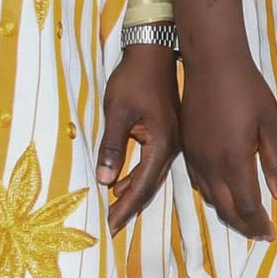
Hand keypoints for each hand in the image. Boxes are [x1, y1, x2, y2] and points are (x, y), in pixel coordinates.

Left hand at [96, 43, 180, 230]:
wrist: (154, 52)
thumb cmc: (133, 79)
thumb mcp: (117, 112)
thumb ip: (112, 147)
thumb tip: (104, 180)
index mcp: (162, 143)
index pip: (142, 185)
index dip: (126, 206)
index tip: (111, 225)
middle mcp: (172, 147)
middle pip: (150, 185)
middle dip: (130, 206)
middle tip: (112, 225)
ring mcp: (172, 141)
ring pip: (152, 175)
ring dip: (133, 192)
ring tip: (114, 208)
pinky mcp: (168, 134)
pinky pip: (153, 164)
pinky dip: (138, 176)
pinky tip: (123, 182)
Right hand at [179, 45, 276, 239]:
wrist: (211, 63)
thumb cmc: (247, 90)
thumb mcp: (271, 124)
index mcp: (234, 161)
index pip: (247, 206)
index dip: (258, 224)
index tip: (270, 234)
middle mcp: (210, 165)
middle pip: (226, 208)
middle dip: (244, 225)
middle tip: (259, 233)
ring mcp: (195, 157)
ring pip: (210, 197)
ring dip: (228, 212)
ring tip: (244, 218)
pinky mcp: (187, 147)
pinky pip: (199, 182)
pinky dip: (213, 195)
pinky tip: (224, 192)